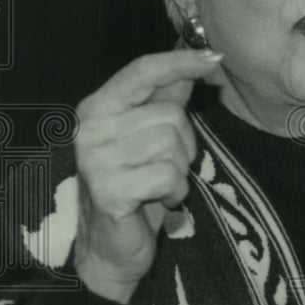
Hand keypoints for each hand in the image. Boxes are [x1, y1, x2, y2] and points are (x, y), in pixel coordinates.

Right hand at [73, 49, 222, 303]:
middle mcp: (90, 129)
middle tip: (164, 166)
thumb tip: (196, 60)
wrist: (111, 248)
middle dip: (183, 144)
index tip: (214, 56)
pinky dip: (174, 191)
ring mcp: (96, 160)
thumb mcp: (151, 137)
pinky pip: (168, 176)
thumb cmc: (134, 188)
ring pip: (172, 145)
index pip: (142, 70)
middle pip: (169, 115)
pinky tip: (157, 200)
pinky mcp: (109, 190)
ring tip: (158, 185)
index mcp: (97, 108)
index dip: (180, 61)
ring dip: (178, 171)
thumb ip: (166, 98)